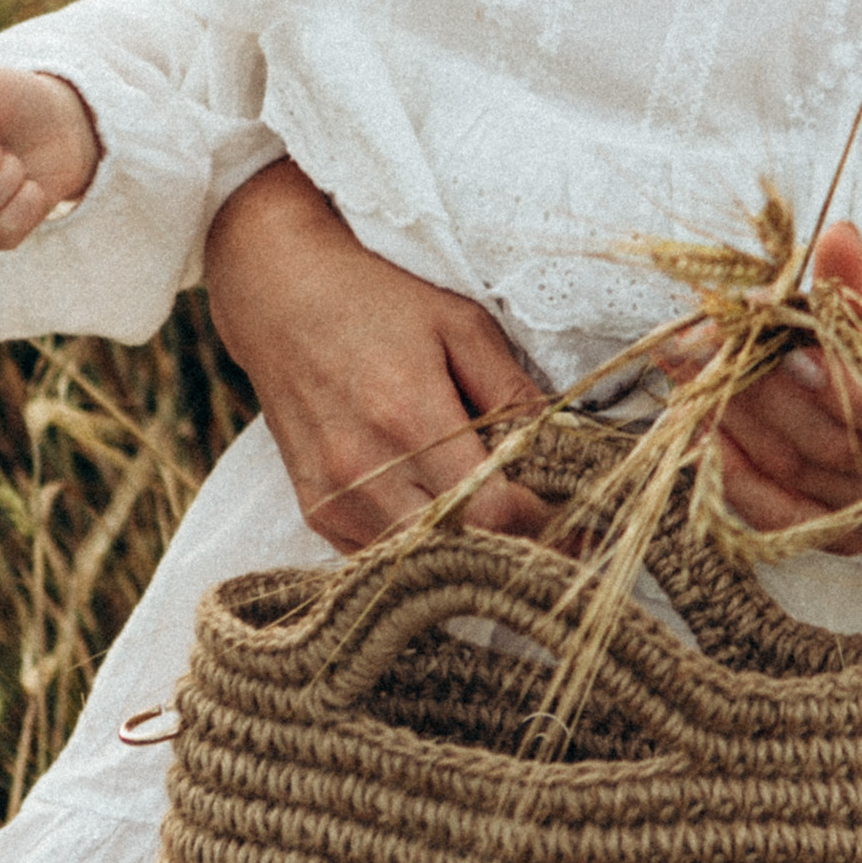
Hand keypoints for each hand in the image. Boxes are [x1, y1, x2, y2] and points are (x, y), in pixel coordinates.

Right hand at [202, 159, 551, 546]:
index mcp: (410, 415)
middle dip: (515, 549)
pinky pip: (380, 559)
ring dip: (468, 556)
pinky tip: (445, 523)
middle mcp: (366, 467)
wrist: (280, 299)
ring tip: (505, 531)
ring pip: (419, 564)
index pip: (493, 510)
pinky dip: (420, 551)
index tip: (580, 527)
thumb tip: (565, 443)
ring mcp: (334, 497)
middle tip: (554, 538)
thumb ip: (511, 389)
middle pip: (459, 548)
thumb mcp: (460, 326)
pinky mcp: (315, 511)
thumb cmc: (378, 303)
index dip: (546, 527)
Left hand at [683, 221, 861, 554]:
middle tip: (707, 338)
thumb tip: (836, 236)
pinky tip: (698, 427)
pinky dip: (729, 472)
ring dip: (729, 418)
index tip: (786, 349)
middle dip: (757, 386)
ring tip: (689, 367)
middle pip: (822, 441)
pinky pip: (774, 515)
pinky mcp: (842, 537)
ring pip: (788, 473)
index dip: (832, 382)